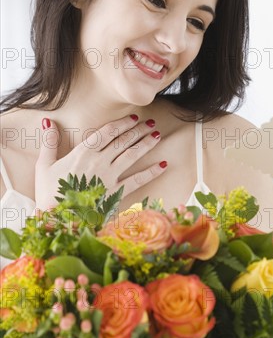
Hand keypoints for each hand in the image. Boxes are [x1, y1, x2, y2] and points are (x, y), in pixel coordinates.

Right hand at [35, 114, 166, 210]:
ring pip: (132, 155)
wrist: (57, 220)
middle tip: (150, 122)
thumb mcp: (45, 165)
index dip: (122, 123)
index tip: (133, 117)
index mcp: (82, 153)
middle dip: (138, 130)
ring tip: (157, 135)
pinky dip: (151, 172)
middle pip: (123, 141)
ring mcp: (109, 177)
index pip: (107, 132)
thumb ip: (49, 142)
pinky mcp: (116, 193)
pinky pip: (137, 180)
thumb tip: (48, 120)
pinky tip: (163, 164)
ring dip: (146, 144)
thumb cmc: (49, 194)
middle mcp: (99, 162)